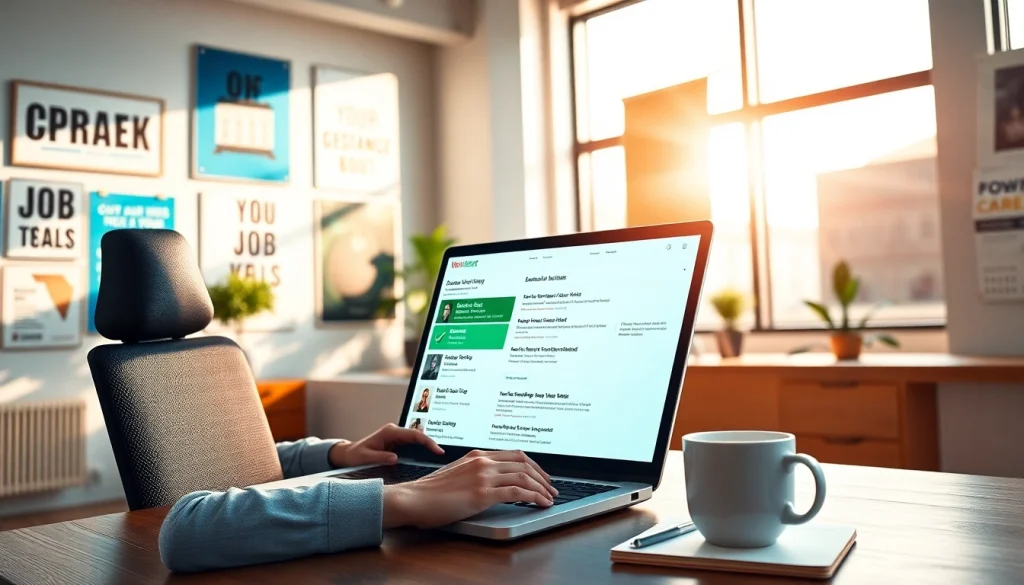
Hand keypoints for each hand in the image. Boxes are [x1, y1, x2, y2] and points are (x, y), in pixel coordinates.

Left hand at [329, 423, 443, 467]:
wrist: (349, 454)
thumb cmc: (356, 455)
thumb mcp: (366, 457)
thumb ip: (381, 457)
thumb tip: (396, 459)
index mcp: (390, 432)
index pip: (413, 435)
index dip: (427, 442)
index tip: (437, 450)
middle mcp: (395, 431)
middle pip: (418, 435)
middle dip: (431, 443)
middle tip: (442, 454)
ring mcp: (397, 436)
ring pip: (416, 440)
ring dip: (427, 446)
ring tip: (438, 456)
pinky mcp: (397, 443)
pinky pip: (412, 445)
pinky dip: (421, 450)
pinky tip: (428, 456)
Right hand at [382, 450, 557, 528]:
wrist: (413, 499)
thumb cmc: (430, 492)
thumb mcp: (455, 474)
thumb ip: (474, 473)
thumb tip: (491, 481)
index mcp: (476, 455)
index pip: (514, 455)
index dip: (532, 465)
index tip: (540, 476)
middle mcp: (482, 461)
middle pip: (524, 463)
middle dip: (542, 476)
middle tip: (551, 488)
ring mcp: (483, 476)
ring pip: (524, 476)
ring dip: (542, 488)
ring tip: (549, 498)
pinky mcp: (482, 493)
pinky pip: (517, 491)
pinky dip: (534, 497)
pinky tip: (540, 503)